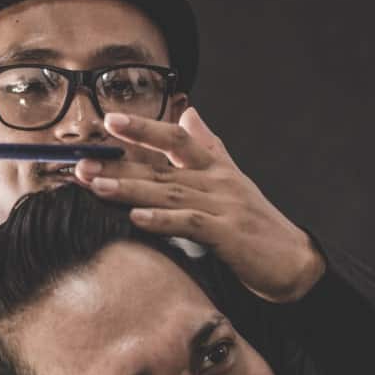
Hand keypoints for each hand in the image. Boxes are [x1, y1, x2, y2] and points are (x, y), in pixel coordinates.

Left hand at [75, 107, 323, 302]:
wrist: (293, 261)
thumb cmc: (256, 222)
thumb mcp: (231, 177)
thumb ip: (207, 145)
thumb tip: (188, 113)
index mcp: (215, 167)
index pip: (175, 138)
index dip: (143, 128)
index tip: (109, 121)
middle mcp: (217, 181)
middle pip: (161, 167)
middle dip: (119, 165)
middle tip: (82, 163)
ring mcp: (224, 206)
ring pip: (170, 193)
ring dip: (130, 190)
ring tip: (96, 186)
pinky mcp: (229, 235)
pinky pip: (190, 224)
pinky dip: (162, 220)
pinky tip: (136, 219)